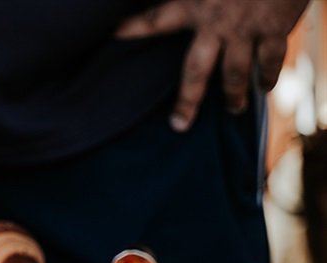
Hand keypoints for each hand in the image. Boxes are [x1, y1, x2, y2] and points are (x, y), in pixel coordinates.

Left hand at [116, 0, 309, 130]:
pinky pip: (270, 61)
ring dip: (234, 95)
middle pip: (195, 71)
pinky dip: (268, 76)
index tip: (113, 35)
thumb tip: (173, 2)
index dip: (132, 29)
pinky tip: (264, 87)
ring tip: (234, 109)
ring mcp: (245, 28)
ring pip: (234, 73)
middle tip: (179, 124)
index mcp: (194, 3)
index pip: (154, 21)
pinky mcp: (274, 28)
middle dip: (188, 101)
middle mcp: (216, 22)